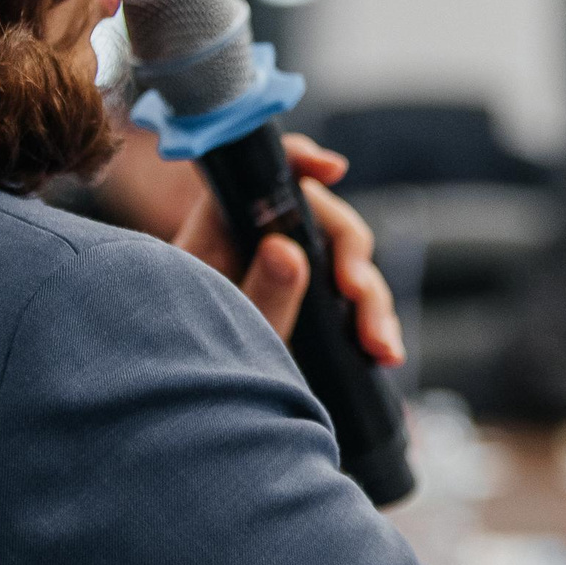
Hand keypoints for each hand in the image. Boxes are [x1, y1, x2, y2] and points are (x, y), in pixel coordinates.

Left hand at [169, 135, 406, 366]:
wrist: (179, 404)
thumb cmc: (182, 358)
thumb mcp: (223, 330)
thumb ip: (257, 292)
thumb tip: (285, 249)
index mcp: (226, 230)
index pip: (265, 176)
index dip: (301, 160)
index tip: (332, 169)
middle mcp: (263, 244)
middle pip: (325, 221)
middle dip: (352, 256)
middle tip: (354, 290)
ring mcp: (290, 276)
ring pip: (349, 266)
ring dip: (372, 302)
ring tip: (380, 345)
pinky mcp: (310, 310)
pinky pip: (354, 305)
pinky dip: (374, 325)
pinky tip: (386, 353)